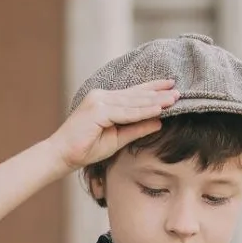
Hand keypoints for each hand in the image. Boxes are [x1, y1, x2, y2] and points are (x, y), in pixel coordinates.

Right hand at [48, 81, 179, 171]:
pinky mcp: (97, 110)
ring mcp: (99, 101)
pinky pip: (125, 112)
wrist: (63, 155)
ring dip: (154, 101)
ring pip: (132, 101)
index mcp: (105, 101)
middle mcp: (102, 96)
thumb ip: (136, 129)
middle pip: (135, 94)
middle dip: (157, 93)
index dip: (152, 90)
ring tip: (173, 99)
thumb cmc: (86, 148)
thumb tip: (159, 122)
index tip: (170, 87)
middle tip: (178, 90)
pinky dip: (142, 111)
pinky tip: (157, 110)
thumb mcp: (117, 139)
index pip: (133, 93)